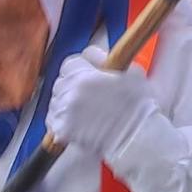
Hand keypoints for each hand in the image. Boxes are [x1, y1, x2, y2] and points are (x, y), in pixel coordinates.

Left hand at [48, 46, 159, 160]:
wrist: (136, 138)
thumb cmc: (139, 108)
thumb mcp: (131, 72)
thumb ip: (108, 58)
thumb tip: (94, 53)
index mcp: (84, 76)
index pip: (70, 63)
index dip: (80, 68)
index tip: (88, 73)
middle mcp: (70, 93)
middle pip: (61, 82)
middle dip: (73, 85)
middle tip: (90, 94)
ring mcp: (64, 113)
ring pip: (56, 101)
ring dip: (67, 103)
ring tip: (86, 110)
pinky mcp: (61, 130)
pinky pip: (53, 120)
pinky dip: (62, 121)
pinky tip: (79, 122)